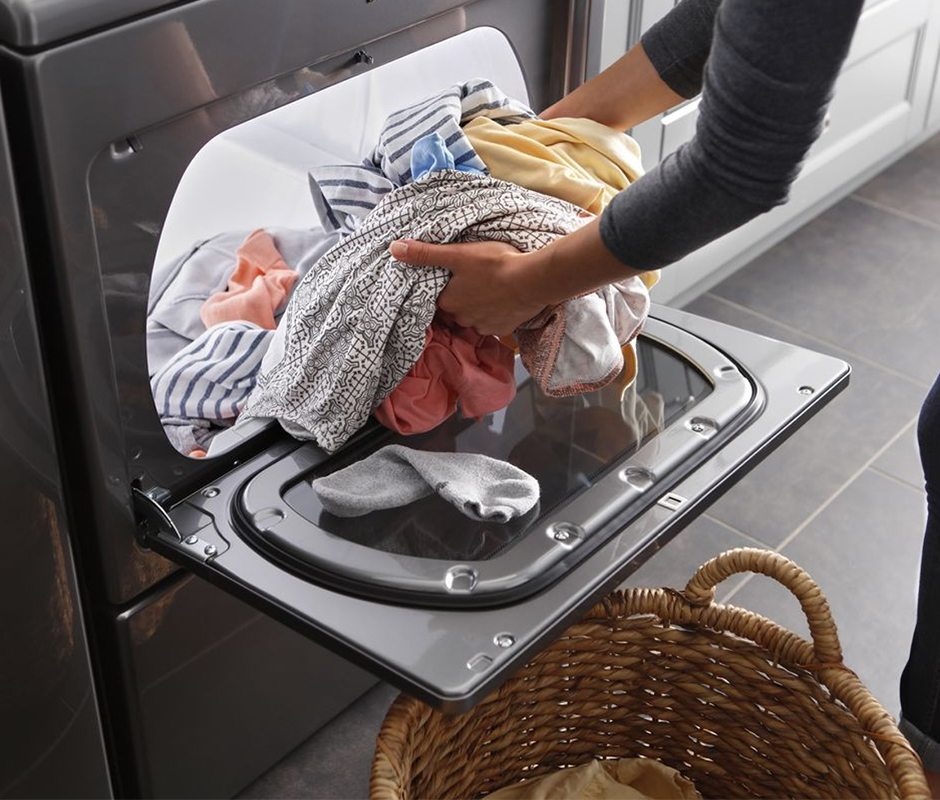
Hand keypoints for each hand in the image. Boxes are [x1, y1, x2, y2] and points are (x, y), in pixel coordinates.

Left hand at [389, 239, 546, 336]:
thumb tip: (394, 248)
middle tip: (475, 279)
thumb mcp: (457, 254)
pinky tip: (504, 299)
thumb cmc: (494, 264)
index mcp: (449, 302)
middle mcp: (463, 319)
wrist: (531, 280)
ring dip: (480, 305)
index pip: (440, 297)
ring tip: (491, 287)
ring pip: (476, 317)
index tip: (454, 277)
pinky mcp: (503, 329)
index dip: (446, 286)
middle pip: (457, 308)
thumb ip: (425, 253)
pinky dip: (497, 313)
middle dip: (463, 297)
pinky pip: (494, 323)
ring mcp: (484, 326)